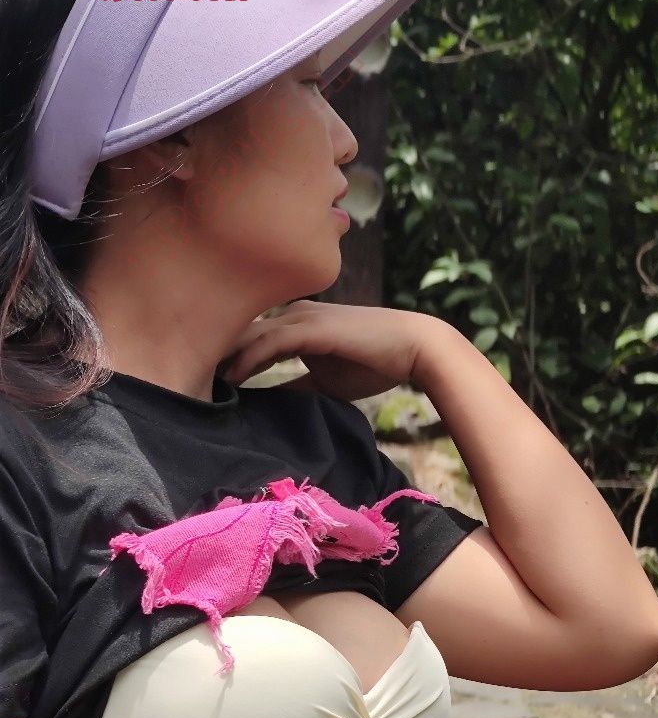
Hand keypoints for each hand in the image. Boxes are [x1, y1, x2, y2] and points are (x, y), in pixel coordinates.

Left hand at [218, 300, 442, 400]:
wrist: (413, 347)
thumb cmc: (374, 362)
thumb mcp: (325, 381)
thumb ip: (296, 386)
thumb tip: (271, 404)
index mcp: (296, 323)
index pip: (251, 336)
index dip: (226, 356)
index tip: (201, 382)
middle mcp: (294, 314)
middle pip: (242, 330)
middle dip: (213, 352)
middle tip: (184, 377)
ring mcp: (303, 317)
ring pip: (251, 333)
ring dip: (224, 356)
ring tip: (197, 380)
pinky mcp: (314, 328)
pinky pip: (272, 342)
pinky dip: (249, 359)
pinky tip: (232, 378)